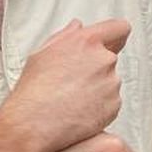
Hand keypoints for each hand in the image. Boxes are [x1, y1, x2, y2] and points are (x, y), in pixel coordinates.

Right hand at [4, 19, 129, 151]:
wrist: (32, 123)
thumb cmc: (33, 90)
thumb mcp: (41, 54)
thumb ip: (65, 36)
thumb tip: (77, 27)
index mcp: (86, 41)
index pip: (119, 29)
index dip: (116, 36)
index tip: (113, 42)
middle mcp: (104, 59)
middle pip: (110, 58)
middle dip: (96, 67)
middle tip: (72, 80)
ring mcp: (111, 83)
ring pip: (110, 81)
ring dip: (97, 88)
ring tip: (71, 99)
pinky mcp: (114, 105)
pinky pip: (110, 102)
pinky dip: (98, 106)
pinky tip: (77, 111)